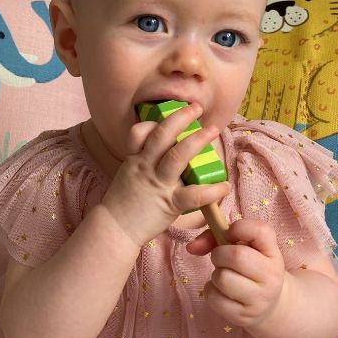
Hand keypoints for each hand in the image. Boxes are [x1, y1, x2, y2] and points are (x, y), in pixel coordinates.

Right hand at [100, 102, 231, 249]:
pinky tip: (224, 186)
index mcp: (135, 160)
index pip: (139, 132)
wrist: (114, 229)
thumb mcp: (128, 175)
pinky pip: (192, 194)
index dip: (153, 122)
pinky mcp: (168, 203)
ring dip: (196, 141)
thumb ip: (143, 162)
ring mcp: (157, 184)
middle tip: (195, 108)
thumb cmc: (123, 204)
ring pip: (176, 157)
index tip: (167, 116)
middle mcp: (145, 167)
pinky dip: (211, 190)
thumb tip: (165, 152)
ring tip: (212, 130)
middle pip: (160, 136)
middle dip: (179, 118)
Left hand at [186, 218, 285, 328]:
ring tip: (225, 276)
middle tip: (221, 258)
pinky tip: (222, 292)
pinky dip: (211, 291)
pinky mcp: (243, 316)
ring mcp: (259, 299)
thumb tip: (192, 247)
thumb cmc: (250, 268)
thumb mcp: (244, 248)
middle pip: (236, 256)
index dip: (239, 228)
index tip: (229, 234)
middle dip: (219, 254)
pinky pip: (214, 297)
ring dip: (216, 274)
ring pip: (223, 278)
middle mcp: (272, 276)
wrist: (269, 306)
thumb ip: (216, 236)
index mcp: (273, 253)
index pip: (261, 231)